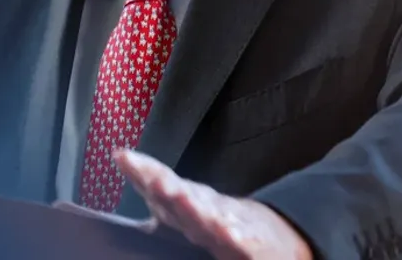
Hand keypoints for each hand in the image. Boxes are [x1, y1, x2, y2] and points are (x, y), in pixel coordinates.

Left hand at [114, 149, 312, 259]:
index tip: (121, 155)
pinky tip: (228, 232)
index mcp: (189, 203)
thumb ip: (159, 199)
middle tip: (148, 174)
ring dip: (194, 205)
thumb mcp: (189, 211)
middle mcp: (207, 210)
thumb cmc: (227, 225)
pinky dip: (237, 235)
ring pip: (210, 215)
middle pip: (182, 194)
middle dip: (164, 183)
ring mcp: (231, 225)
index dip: (141, 170)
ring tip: (178, 196)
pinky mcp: (253, 245)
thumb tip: (124, 166)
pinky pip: (244, 241)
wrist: (280, 238)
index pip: (161, 184)